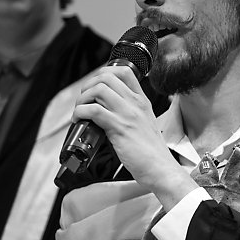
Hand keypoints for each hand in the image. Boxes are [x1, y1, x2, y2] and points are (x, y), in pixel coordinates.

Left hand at [72, 66, 191, 208]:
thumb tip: (105, 110)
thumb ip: (130, 113)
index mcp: (142, 101)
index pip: (124, 71)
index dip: (104, 73)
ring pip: (99, 89)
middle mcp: (135, 103)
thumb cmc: (151, 152)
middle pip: (107, 77)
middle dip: (88, 85)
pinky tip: (79, 120)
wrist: (160, 168)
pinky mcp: (119, 127)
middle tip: (84, 99)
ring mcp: (128, 114)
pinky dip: (80, 112)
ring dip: (82, 98)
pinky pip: (93, 110)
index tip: (94, 85)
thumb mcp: (144, 124)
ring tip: (80, 110)